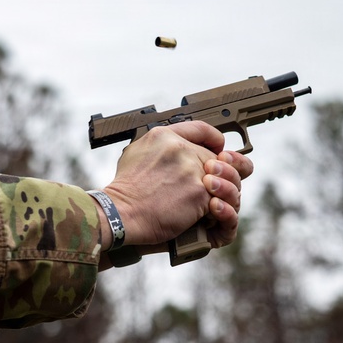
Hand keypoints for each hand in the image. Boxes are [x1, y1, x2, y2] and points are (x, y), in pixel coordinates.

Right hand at [97, 122, 252, 250]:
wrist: (120, 213)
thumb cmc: (125, 189)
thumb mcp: (135, 152)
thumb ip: (161, 145)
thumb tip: (177, 147)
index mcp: (164, 136)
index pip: (202, 129)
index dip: (214, 140)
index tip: (216, 150)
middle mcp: (180, 148)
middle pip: (216, 158)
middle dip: (216, 174)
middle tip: (208, 186)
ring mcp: (191, 170)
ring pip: (222, 180)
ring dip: (218, 192)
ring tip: (207, 200)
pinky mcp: (199, 193)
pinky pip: (219, 199)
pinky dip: (213, 209)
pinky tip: (200, 213)